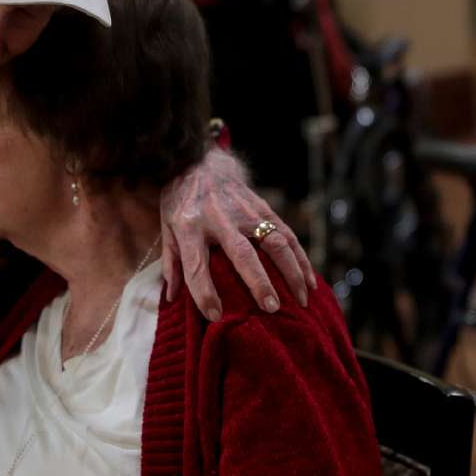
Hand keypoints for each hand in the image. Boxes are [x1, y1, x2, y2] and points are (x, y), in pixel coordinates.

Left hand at [160, 149, 315, 320]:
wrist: (200, 160)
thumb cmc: (181, 201)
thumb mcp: (166, 228)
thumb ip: (171, 263)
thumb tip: (172, 299)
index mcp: (190, 226)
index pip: (196, 265)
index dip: (204, 292)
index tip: (215, 315)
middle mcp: (220, 218)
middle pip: (242, 253)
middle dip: (258, 282)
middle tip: (272, 308)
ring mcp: (245, 211)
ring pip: (274, 242)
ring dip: (291, 272)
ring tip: (301, 301)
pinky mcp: (263, 207)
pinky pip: (286, 234)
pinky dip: (300, 258)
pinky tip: (309, 281)